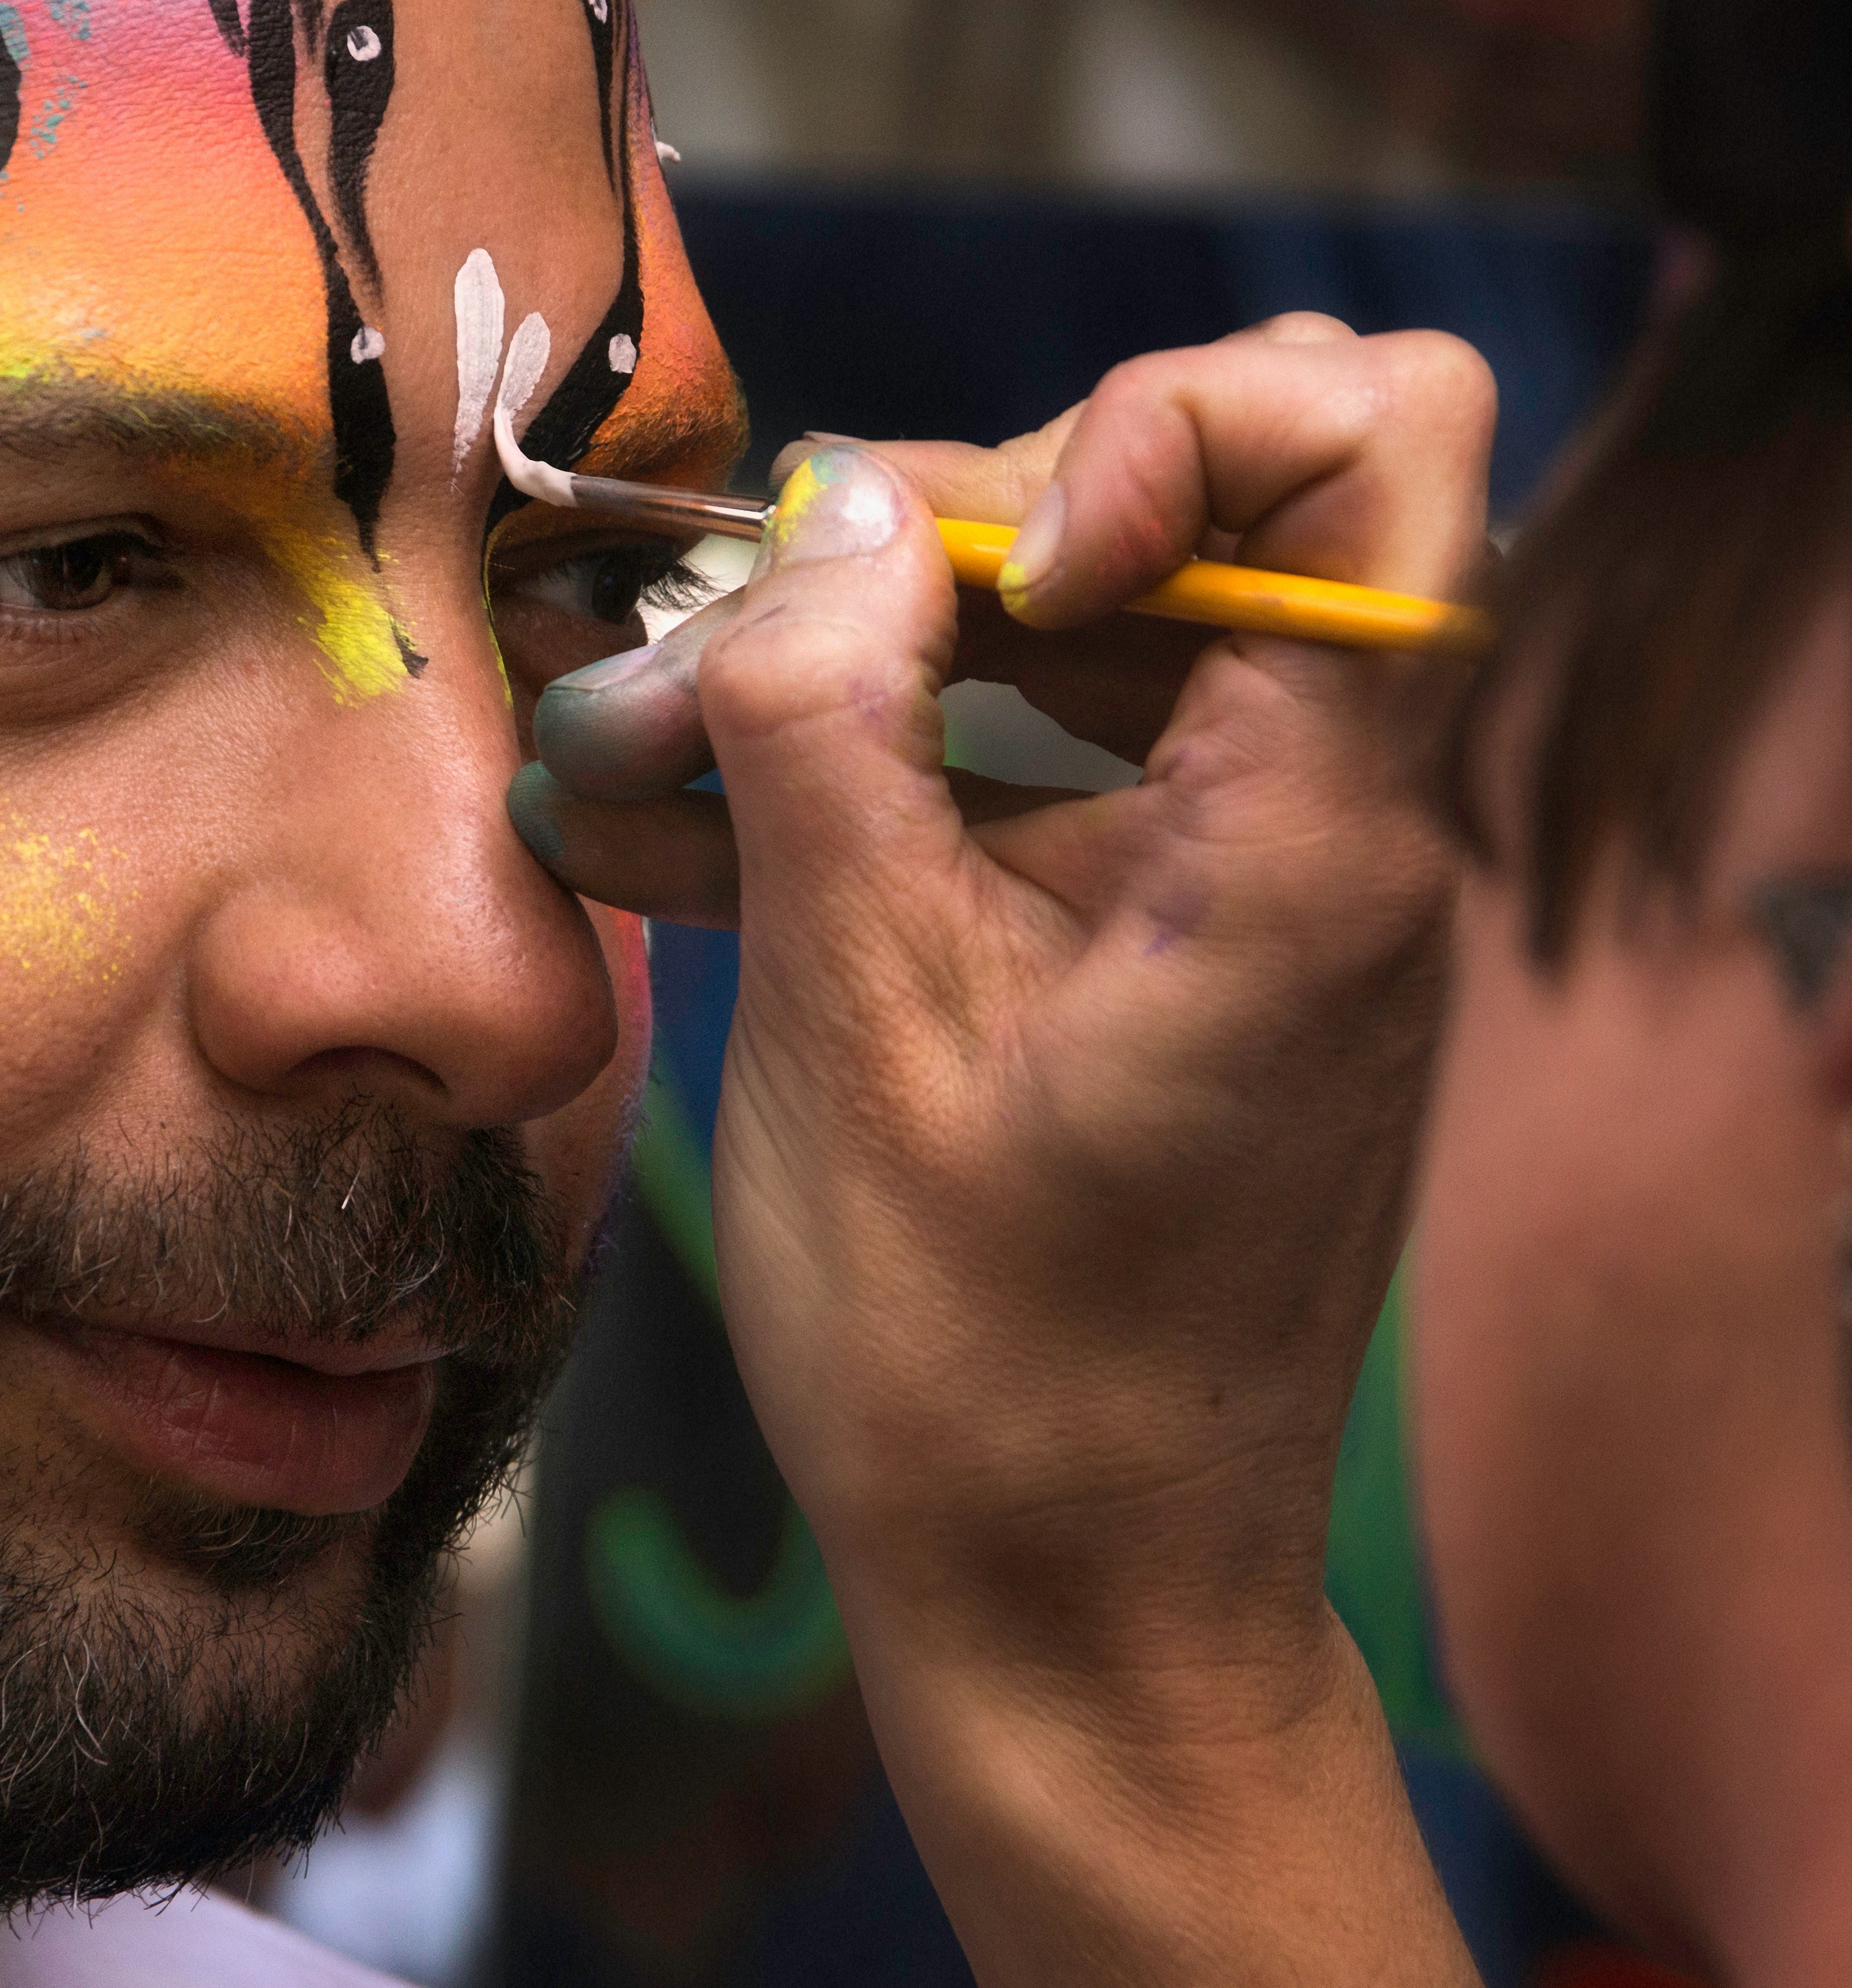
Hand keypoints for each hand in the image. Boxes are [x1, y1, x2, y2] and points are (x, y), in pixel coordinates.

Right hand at [518, 315, 1490, 1981]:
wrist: (1077, 1614)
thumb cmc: (975, 1366)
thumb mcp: (850, 1025)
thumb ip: (832, 736)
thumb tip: (831, 522)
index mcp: (1314, 834)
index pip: (1381, 431)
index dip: (1171, 423)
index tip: (1003, 567)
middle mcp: (1326, 824)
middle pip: (1206, 490)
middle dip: (946, 527)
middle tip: (740, 654)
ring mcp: (1252, 880)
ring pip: (1095, 616)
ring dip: (870, 650)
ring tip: (656, 744)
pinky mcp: (1172, 939)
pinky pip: (1040, 762)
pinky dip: (879, 767)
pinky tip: (691, 833)